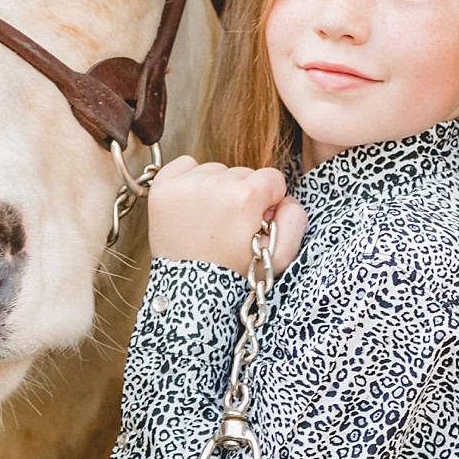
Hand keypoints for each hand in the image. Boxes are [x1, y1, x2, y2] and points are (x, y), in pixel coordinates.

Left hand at [146, 155, 307, 279]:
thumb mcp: (281, 255)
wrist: (190, 292)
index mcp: (246, 195)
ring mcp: (185, 184)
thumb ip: (296, 217)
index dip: (268, 202)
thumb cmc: (234, 275)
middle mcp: (215, 183)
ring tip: (210, 221)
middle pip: (242, 173)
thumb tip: (284, 196)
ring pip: (215, 170)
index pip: (272, 178)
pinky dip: (190, 181)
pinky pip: (185, 165)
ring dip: (216, 190)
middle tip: (230, 227)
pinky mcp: (162, 187)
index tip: (255, 221)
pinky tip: (192, 208)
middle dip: (242, 196)